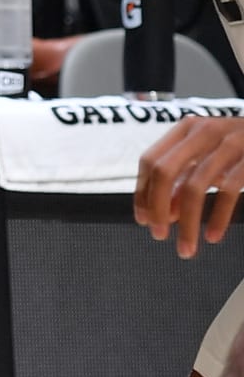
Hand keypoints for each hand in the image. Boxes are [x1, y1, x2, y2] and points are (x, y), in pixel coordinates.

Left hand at [136, 116, 243, 256]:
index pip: (150, 160)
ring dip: (187, 223)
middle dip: (157, 208)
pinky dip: (218, 218)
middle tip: (158, 234)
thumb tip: (164, 214)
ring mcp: (229, 144)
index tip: (144, 220)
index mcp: (187, 129)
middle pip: (164, 171)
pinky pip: (228, 192)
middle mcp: (204, 132)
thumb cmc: (239, 149)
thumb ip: (184, 180)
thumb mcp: (208, 157)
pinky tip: (213, 236)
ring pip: (194, 187)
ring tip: (186, 247)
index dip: (143, 193)